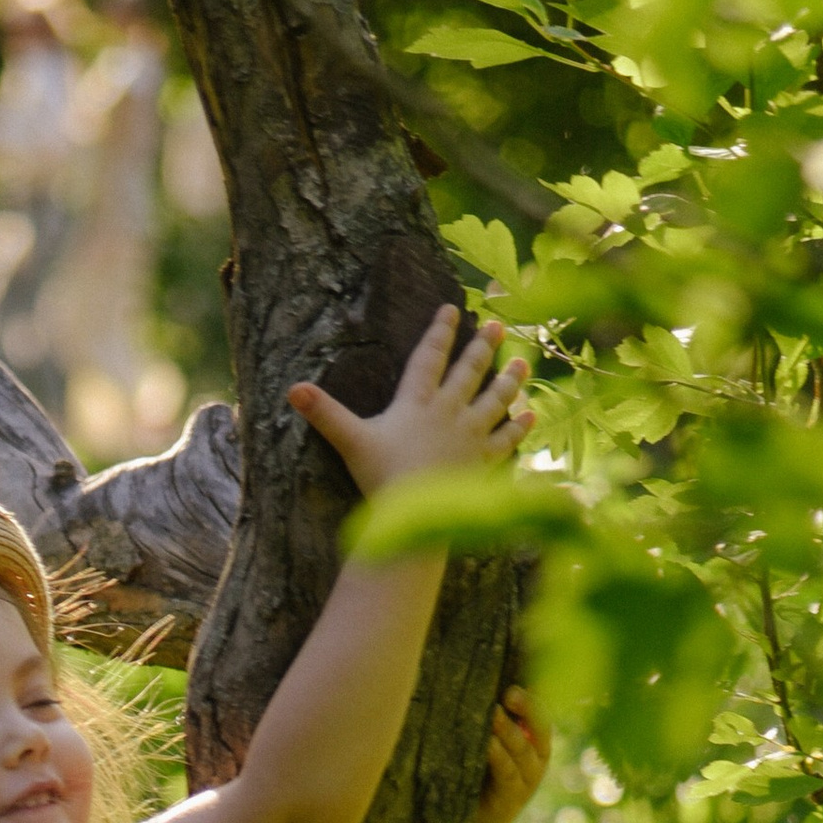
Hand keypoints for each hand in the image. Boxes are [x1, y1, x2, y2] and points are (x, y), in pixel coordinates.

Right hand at [288, 305, 531, 498]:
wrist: (415, 513)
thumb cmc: (380, 477)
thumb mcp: (349, 441)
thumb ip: (324, 414)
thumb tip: (292, 390)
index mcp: (416, 402)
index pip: (429, 358)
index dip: (440, 332)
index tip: (451, 309)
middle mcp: (448, 412)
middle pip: (469, 372)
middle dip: (483, 347)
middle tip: (497, 325)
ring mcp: (469, 436)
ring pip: (495, 401)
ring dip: (509, 380)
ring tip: (522, 363)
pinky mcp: (481, 462)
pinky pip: (505, 440)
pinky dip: (518, 428)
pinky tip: (530, 416)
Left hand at [467, 685, 551, 822]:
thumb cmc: (475, 776)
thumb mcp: (487, 747)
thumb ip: (494, 721)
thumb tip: (482, 681)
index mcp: (536, 744)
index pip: (542, 713)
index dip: (534, 696)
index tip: (518, 680)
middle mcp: (537, 761)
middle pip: (541, 728)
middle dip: (527, 708)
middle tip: (509, 691)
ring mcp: (526, 783)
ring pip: (522, 750)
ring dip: (508, 730)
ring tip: (493, 711)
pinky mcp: (510, 801)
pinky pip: (507, 773)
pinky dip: (498, 755)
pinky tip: (487, 742)